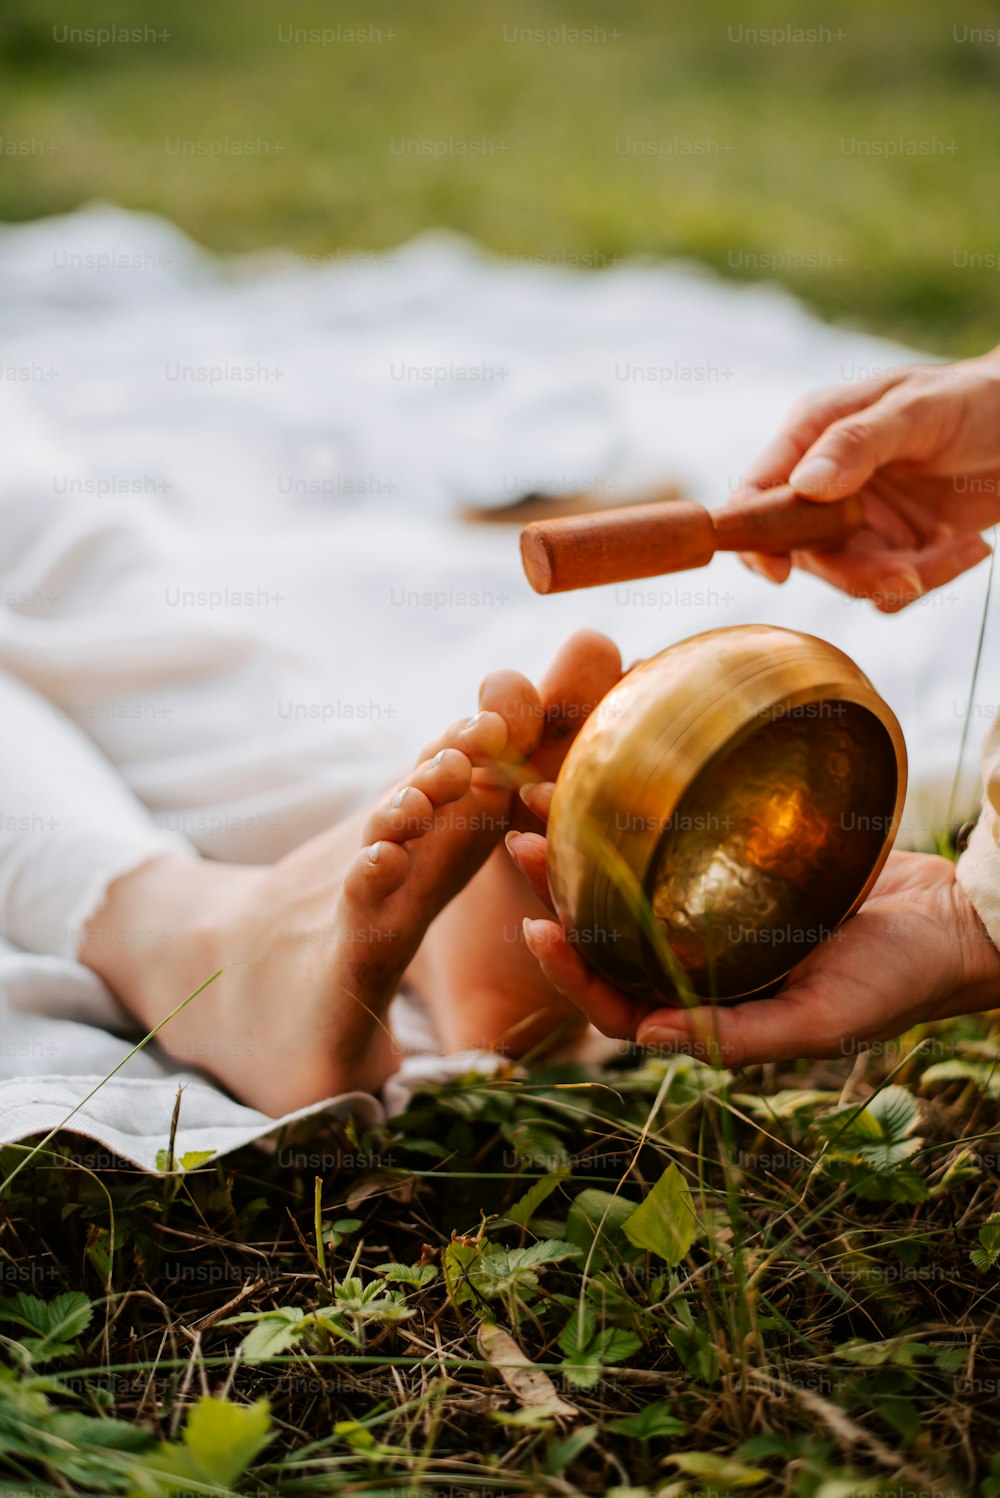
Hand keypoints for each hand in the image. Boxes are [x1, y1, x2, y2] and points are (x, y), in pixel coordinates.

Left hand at [507, 786, 999, 1066]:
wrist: (956, 921)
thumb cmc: (896, 982)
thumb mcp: (819, 1021)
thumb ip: (737, 1037)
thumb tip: (645, 1038)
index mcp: (708, 1010)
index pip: (617, 999)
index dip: (570, 971)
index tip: (533, 924)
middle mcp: (701, 963)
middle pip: (610, 933)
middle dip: (558, 895)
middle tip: (521, 843)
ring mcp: (717, 913)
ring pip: (632, 885)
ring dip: (586, 851)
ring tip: (544, 800)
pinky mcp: (739, 866)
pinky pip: (676, 846)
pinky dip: (639, 822)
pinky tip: (612, 782)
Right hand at [738, 345, 999, 610]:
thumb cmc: (977, 398)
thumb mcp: (918, 410)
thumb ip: (857, 443)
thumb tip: (801, 486)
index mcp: (813, 435)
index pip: (759, 491)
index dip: (756, 534)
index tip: (777, 570)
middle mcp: (827, 482)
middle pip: (804, 551)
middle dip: (857, 572)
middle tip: (911, 574)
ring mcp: (860, 519)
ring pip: (851, 578)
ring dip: (905, 577)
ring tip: (962, 548)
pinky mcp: (895, 548)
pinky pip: (889, 588)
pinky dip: (930, 580)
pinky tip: (968, 547)